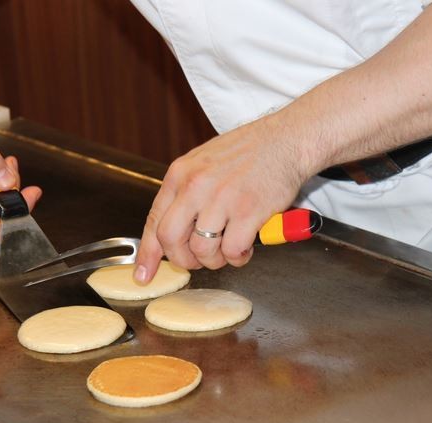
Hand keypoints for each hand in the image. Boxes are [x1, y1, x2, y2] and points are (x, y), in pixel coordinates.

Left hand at [134, 115, 313, 283]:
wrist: (287, 140)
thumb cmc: (250, 152)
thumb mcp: (203, 163)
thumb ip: (185, 194)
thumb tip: (173, 229)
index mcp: (180, 174)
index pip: (154, 221)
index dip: (148, 254)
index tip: (145, 274)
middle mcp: (195, 186)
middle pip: (171, 240)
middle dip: (184, 260)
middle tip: (199, 260)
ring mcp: (221, 199)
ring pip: (201, 251)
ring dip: (215, 259)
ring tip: (229, 248)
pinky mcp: (248, 211)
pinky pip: (233, 251)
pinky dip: (239, 257)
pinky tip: (246, 246)